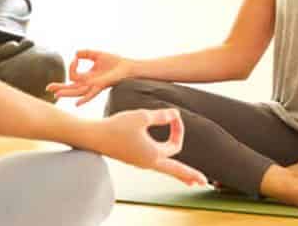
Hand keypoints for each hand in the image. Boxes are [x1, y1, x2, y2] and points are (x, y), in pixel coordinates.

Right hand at [45, 49, 133, 106]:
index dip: (71, 66)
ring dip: (67, 93)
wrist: (127, 66)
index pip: (73, 75)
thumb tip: (75, 53)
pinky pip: (91, 94)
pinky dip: (84, 99)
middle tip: (48, 89)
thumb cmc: (114, 62)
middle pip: (71, 88)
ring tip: (57, 95)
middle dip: (60, 88)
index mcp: (87, 77)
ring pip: (78, 92)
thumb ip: (86, 53)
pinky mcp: (101, 86)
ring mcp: (94, 86)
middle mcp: (89, 84)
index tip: (76, 58)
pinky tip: (77, 104)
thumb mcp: (97, 55)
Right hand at [87, 108, 206, 187]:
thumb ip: (161, 115)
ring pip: (165, 168)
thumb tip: (176, 114)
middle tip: (203, 183)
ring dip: (179, 173)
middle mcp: (148, 162)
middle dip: (189, 175)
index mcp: (153, 154)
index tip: (173, 115)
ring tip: (190, 181)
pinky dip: (166, 165)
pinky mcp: (134, 158)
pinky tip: (166, 163)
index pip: (176, 147)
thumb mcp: (142, 116)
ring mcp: (141, 162)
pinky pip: (155, 163)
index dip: (179, 128)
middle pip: (175, 169)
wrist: (94, 137)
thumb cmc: (116, 127)